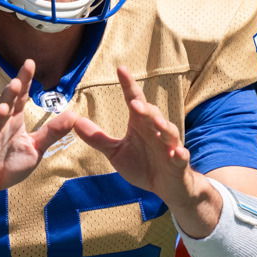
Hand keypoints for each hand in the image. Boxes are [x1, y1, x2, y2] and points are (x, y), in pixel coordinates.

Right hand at [0, 60, 75, 211]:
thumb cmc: (8, 164)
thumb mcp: (35, 148)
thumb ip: (52, 132)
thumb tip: (74, 115)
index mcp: (12, 122)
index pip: (18, 98)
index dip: (24, 81)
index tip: (30, 63)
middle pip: (3, 107)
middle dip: (9, 94)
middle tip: (17, 81)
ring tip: (3, 108)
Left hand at [73, 66, 220, 236]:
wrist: (167, 187)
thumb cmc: (143, 166)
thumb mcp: (116, 153)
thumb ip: (97, 138)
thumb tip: (74, 122)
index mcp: (140, 125)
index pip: (134, 100)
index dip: (128, 85)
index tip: (120, 69)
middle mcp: (156, 131)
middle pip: (152, 114)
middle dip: (144, 109)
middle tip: (134, 103)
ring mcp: (170, 146)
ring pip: (169, 131)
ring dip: (163, 126)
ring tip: (155, 122)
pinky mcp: (179, 163)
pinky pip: (181, 156)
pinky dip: (179, 154)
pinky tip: (175, 153)